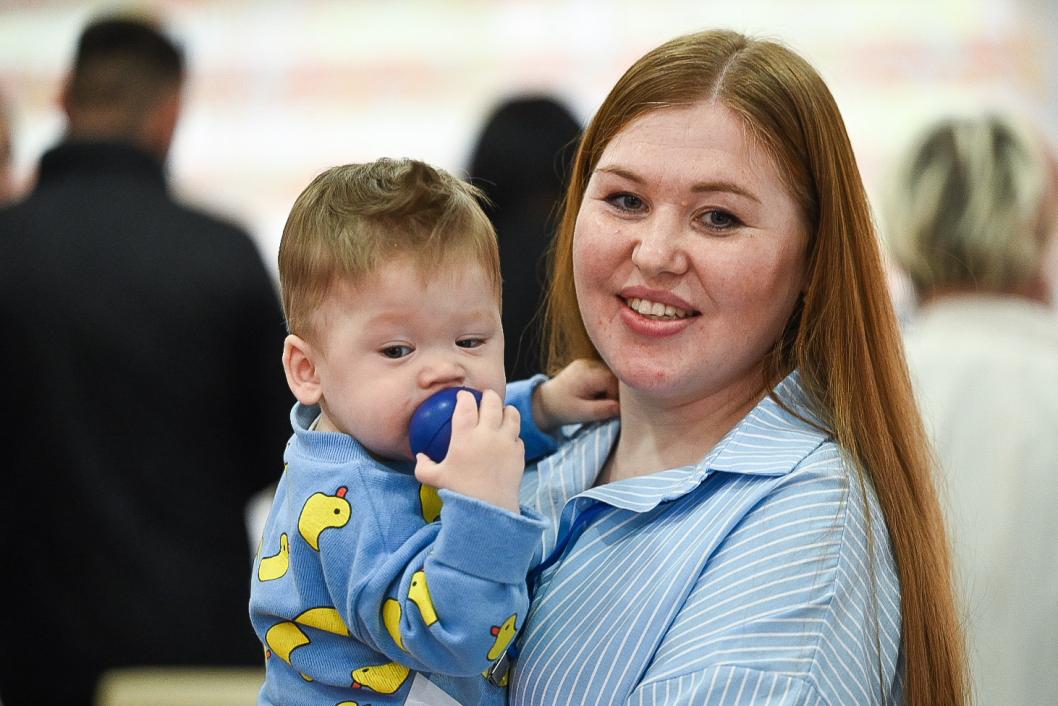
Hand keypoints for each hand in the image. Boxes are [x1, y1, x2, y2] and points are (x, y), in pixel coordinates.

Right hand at [414, 389, 523, 512]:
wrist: (489, 509)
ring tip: (502, 411)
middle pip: (492, 402)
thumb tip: (419, 456)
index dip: (464, 396)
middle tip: (485, 396)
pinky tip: (507, 437)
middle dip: (488, 395)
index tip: (462, 396)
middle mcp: (487, 433)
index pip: (466, 405)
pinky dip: (512, 433)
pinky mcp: (519, 452)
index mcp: (465, 435)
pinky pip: (517, 435)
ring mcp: (506, 441)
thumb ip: (423, 466)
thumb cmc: (459, 492)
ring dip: (506, 409)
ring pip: (511, 413)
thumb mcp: (435, 479)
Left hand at [533, 358, 618, 431]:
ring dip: (611, 388)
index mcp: (586, 374)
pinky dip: (605, 384)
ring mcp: (588, 362)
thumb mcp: (583, 413)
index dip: (617, 396)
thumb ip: (603, 410)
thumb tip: (622, 407)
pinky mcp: (588, 365)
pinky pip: (605, 372)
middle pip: (614, 375)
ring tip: (598, 400)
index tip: (610, 409)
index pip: (614, 381)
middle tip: (605, 405)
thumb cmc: (563, 409)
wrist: (545, 401)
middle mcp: (588, 364)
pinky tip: (596, 394)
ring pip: (611, 374)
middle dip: (615, 392)